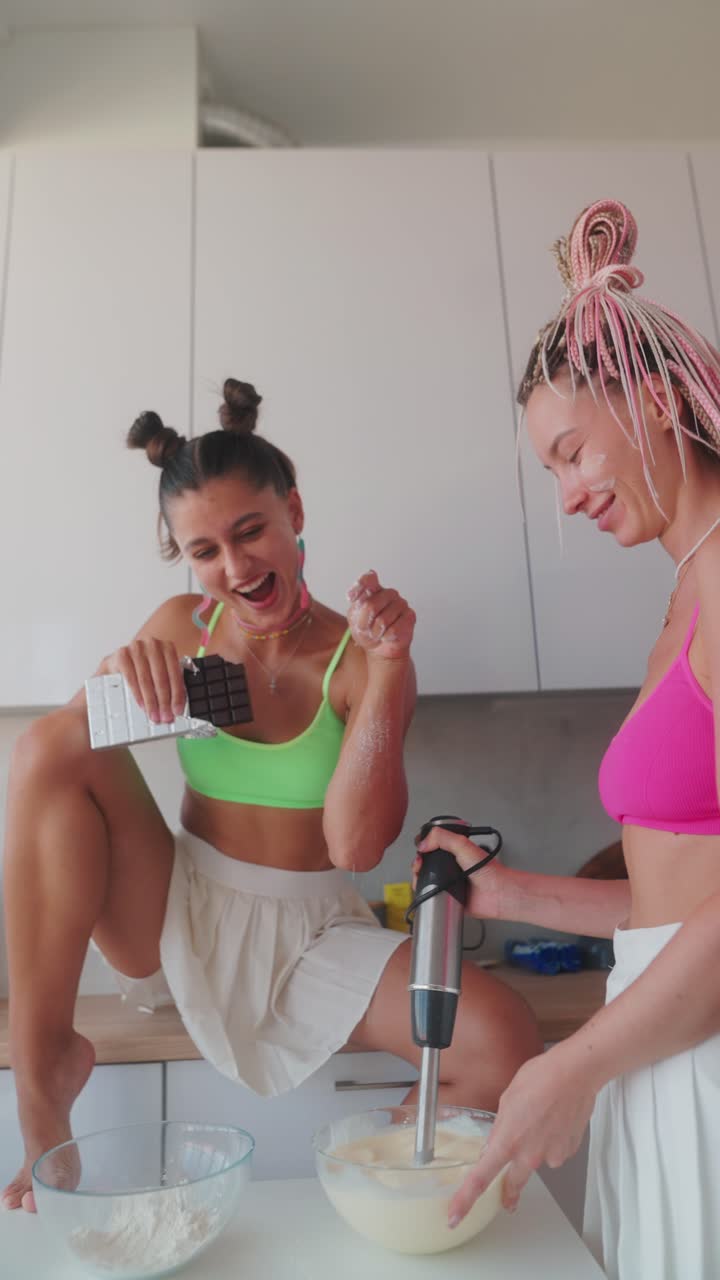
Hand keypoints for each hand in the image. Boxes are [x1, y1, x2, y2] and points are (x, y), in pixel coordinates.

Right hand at [96, 638, 185, 722]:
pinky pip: (131, 678)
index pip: (175, 673)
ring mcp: (136, 647)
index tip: (177, 710)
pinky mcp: (122, 654)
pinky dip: (137, 694)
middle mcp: (152, 644)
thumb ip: (169, 683)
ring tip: (154, 715)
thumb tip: (178, 706)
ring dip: (151, 701)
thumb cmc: (142, 668)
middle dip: (164, 701)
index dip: (177, 694)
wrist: (117, 663)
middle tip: (166, 716)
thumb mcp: (159, 672)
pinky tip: (142, 705)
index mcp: (167, 647)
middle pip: (161, 677)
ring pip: (146, 680)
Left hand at [346, 570, 415, 660]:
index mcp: (374, 589)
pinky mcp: (410, 616)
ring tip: (377, 633)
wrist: (378, 648)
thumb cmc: (367, 630)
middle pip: (370, 605)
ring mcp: (401, 603)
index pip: (368, 579)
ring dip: (375, 632)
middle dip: (364, 622)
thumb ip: (356, 604)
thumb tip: (353, 594)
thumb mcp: (354, 617)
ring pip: (382, 620)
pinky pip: (394, 629)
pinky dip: (386, 636)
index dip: (360, 587)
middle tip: (366, 628)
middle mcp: (389, 593)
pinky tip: (386, 636)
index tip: (351, 598)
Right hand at [413, 824, 509, 919]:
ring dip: (419, 878)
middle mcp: (451, 865)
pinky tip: (426, 890)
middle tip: (419, 864)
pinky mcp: (449, 896)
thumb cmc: (488, 870)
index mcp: (455, 851)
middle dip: (418, 863)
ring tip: (420, 877)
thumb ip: (442, 838)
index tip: (420, 849)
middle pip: (426, 863)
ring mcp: (449, 881)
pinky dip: (426, 893)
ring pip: (426, 879)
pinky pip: (432, 895)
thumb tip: (423, 843)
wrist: (496, 893)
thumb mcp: (463, 845)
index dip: (423, 846)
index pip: (432, 845)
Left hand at [448, 1048, 596, 1225]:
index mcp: (507, 1141)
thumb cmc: (540, 1078)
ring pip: (537, 1161)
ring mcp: (551, 1156)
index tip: (455, 1215)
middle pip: (513, 1183)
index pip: (480, 1178)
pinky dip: (552, 1140)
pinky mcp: (568, 1152)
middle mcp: (529, 1156)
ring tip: (541, 1118)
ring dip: (535, 1149)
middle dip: (508, 1192)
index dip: (465, 1200)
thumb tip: (498, 1139)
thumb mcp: (507, 1099)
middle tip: (507, 1199)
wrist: (574, 1074)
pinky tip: (554, 1120)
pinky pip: (554, 1152)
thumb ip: (501, 1127)